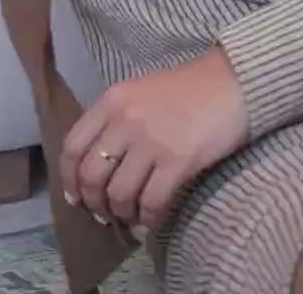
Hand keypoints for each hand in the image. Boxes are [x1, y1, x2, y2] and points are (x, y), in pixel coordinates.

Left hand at [60, 47, 248, 238]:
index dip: (69, 179)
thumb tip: (98, 167)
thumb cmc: (187, 88)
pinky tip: (151, 220)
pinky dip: (147, 218)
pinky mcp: (177, 160)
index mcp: (112, 100)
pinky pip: (151, 202)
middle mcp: (125, 119)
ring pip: (119, 194)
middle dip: (95, 204)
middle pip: (92, 176)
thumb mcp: (141, 93)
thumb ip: (117, 121)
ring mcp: (151, 140)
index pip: (72, 147)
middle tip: (106, 214)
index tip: (76, 198)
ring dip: (122, 213)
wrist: (233, 81)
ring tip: (131, 216)